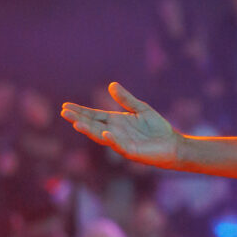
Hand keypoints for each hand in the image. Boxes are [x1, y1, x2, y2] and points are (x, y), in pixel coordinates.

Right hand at [61, 82, 180, 168]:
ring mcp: (121, 142)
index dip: (80, 111)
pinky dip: (112, 139)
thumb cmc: (156, 128)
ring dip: (89, 130)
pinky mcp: (131, 151)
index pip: (94, 115)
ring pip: (101, 136)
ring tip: (76, 124)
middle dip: (79, 119)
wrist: (172, 143)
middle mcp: (114, 132)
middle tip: (64, 113)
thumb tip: (111, 85)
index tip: (65, 106)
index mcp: (116, 121)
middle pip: (93, 124)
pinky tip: (105, 133)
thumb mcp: (140, 109)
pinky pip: (119, 145)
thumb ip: (126, 99)